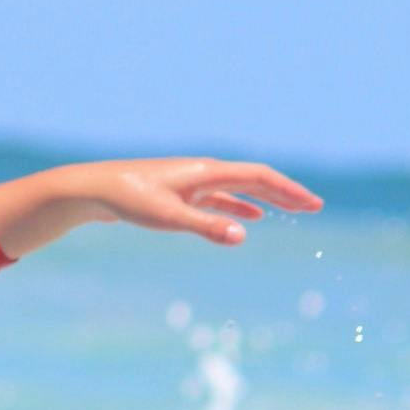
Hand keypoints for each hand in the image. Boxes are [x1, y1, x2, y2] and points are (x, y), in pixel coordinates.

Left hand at [84, 157, 322, 247]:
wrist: (94, 189)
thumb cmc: (129, 200)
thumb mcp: (169, 218)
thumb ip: (207, 228)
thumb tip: (243, 236)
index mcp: (207, 172)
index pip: (259, 177)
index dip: (288, 191)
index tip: (313, 205)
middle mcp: (204, 172)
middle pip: (255, 180)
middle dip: (286, 193)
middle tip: (315, 208)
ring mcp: (193, 182)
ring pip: (240, 188)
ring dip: (268, 199)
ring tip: (293, 210)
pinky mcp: (181, 193)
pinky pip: (221, 198)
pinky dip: (240, 207)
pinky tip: (250, 220)